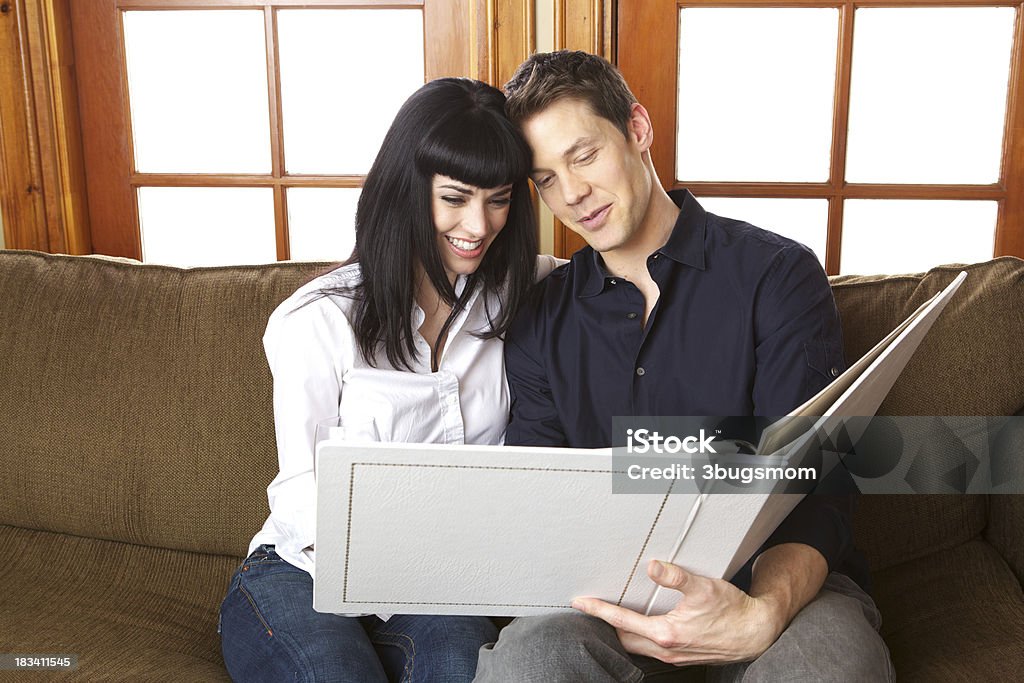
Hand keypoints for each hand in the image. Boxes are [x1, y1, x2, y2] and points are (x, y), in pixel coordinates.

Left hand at [571, 559, 785, 665]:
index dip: (599, 610)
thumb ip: (676, 577)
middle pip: (624, 637)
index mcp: (666, 633)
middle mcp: (666, 649)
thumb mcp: (703, 587)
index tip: (581, 602)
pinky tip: (643, 623)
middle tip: (592, 607)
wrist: (755, 633)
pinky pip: (651, 648)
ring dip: (623, 630)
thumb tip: (653, 567)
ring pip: (637, 645)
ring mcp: (674, 656)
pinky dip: (640, 635)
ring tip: (613, 614)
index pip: (621, 621)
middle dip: (606, 623)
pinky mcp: (682, 656)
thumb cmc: (732, 611)